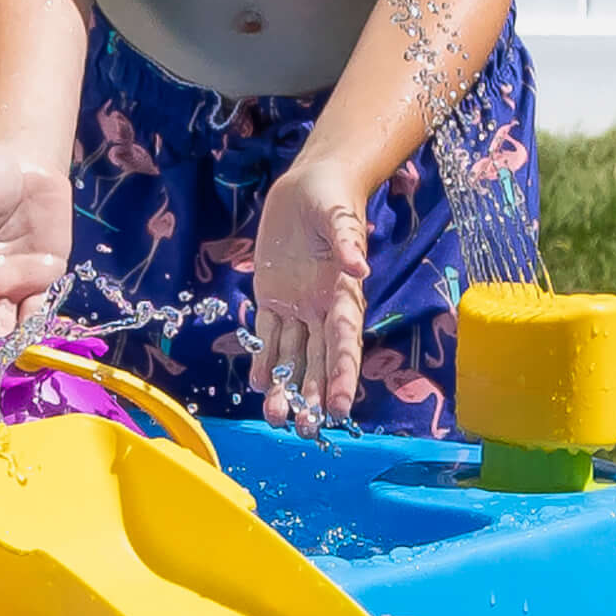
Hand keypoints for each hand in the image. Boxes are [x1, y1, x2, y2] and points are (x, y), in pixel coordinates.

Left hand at [249, 163, 368, 428]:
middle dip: (314, 395)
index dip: (344, 376)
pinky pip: (267, 335)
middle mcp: (321, 309)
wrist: (309, 186)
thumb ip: (347, 242)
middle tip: (308, 430)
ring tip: (275, 419)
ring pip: (291, 355)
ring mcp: (296, 307)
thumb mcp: (339, 216)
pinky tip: (256, 386)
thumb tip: (359, 269)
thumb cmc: (331, 198)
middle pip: (320, 361)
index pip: (345, 343)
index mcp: (343, 294)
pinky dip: (262, 360)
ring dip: (285, 387)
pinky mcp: (271, 298)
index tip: (342, 408)